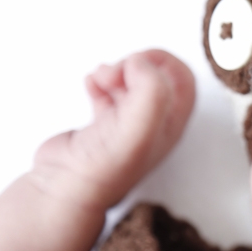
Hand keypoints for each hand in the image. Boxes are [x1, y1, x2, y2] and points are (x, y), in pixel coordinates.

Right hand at [32, 50, 194, 208]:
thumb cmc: (105, 166)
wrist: (68, 187)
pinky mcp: (104, 125)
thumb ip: (151, 89)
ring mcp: (128, 124)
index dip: (161, 62)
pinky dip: (99, 81)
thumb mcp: (139, 127)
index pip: (183, 79)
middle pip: (157, 77)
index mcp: (170, 124)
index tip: (136, 63)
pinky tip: (90, 85)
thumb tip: (140, 63)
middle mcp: (153, 124)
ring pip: (131, 83)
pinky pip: (107, 92)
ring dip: (116, 71)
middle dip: (135, 64)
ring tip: (100, 78)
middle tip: (114, 73)